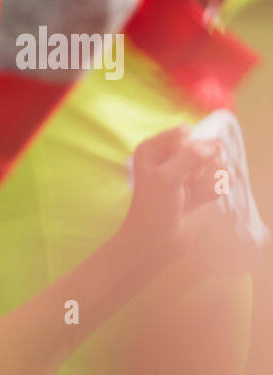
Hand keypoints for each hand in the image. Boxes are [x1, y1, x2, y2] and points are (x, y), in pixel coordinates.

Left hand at [119, 126, 227, 266]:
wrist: (157, 241)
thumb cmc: (154, 208)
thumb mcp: (166, 178)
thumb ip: (190, 157)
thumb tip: (215, 143)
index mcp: (153, 147)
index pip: (185, 133)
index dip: (188, 151)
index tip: (177, 170)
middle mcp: (170, 155)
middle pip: (205, 146)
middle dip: (200, 168)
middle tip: (186, 184)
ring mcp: (187, 170)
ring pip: (216, 162)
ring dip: (207, 181)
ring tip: (190, 194)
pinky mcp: (201, 185)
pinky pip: (221, 179)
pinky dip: (213, 191)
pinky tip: (199, 201)